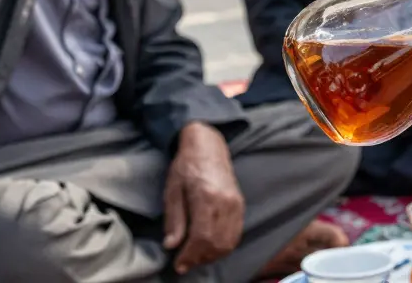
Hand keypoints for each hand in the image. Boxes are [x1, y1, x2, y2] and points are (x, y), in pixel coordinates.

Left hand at [163, 122, 245, 274]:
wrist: (208, 147)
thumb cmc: (186, 166)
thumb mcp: (172, 191)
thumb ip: (174, 219)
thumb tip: (171, 245)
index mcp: (206, 197)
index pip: (201, 237)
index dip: (190, 255)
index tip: (178, 265)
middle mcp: (226, 202)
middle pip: (217, 243)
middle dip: (200, 258)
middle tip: (185, 262)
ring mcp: (236, 204)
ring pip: (229, 242)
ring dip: (212, 255)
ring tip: (196, 256)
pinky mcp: (240, 205)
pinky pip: (236, 234)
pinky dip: (223, 246)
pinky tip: (209, 246)